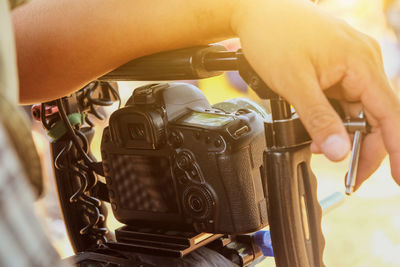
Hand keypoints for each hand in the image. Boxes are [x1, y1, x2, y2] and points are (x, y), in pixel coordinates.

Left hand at [233, 0, 399, 188]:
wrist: (257, 12)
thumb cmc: (275, 35)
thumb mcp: (296, 84)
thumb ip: (319, 119)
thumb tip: (340, 152)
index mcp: (362, 63)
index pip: (389, 115)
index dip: (396, 149)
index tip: (399, 177)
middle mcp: (363, 62)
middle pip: (375, 116)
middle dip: (362, 147)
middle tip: (350, 174)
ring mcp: (349, 64)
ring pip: (357, 110)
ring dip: (343, 133)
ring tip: (321, 147)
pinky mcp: (335, 67)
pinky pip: (343, 99)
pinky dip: (333, 118)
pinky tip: (318, 128)